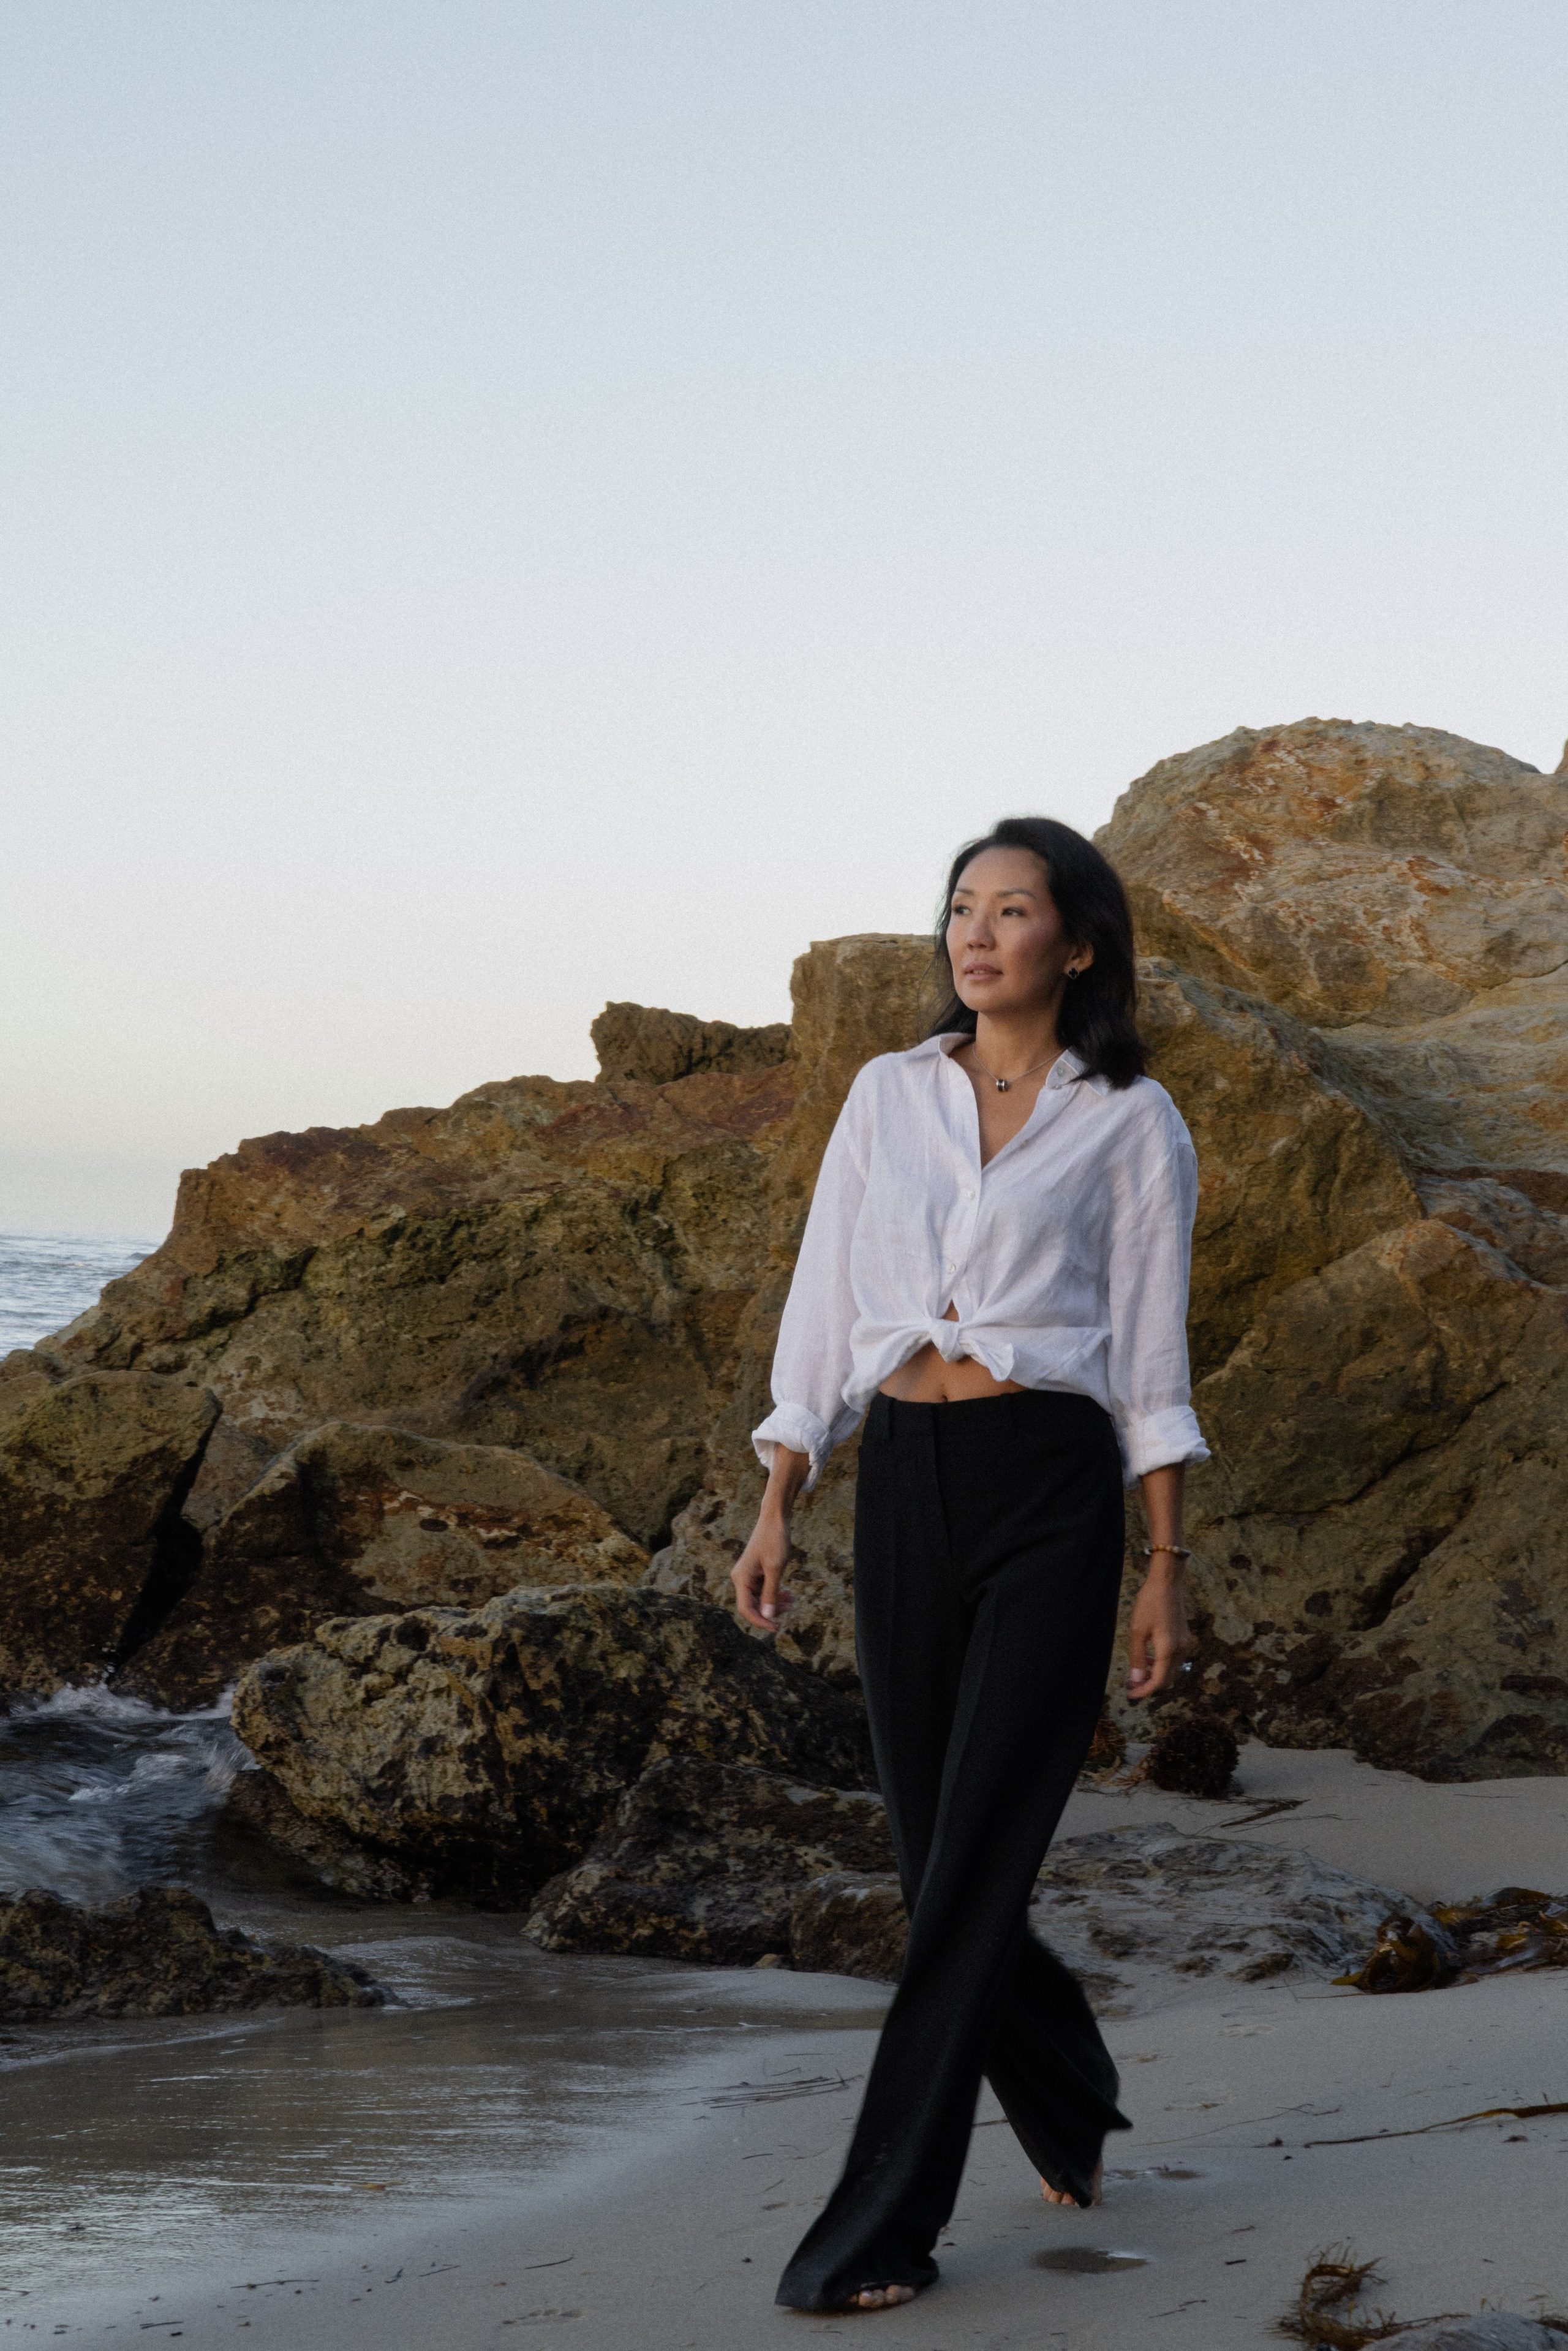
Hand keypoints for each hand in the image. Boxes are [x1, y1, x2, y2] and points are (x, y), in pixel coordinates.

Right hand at [730, 1516, 795, 1633]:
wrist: (775, 1519)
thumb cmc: (774, 1540)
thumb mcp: (775, 1569)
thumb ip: (770, 1594)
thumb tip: (768, 1616)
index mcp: (741, 1578)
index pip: (745, 1609)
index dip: (760, 1621)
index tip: (776, 1628)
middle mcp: (741, 1578)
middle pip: (753, 1605)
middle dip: (772, 1609)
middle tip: (791, 1606)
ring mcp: (748, 1575)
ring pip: (759, 1598)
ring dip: (775, 1602)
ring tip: (792, 1599)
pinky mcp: (756, 1572)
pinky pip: (763, 1590)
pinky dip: (775, 1593)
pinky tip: (788, 1593)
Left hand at [1125, 1568, 1195, 1700]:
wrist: (1167, 1583)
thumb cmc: (1149, 1604)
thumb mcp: (1138, 1631)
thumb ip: (1138, 1658)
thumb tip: (1136, 1681)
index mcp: (1169, 1650)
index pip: (1159, 1681)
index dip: (1145, 1691)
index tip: (1131, 1695)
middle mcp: (1181, 1650)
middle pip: (1168, 1679)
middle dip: (1150, 1685)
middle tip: (1131, 1685)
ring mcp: (1185, 1644)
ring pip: (1172, 1671)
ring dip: (1156, 1675)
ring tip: (1138, 1673)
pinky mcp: (1184, 1638)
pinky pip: (1174, 1660)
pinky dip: (1162, 1665)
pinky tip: (1149, 1659)